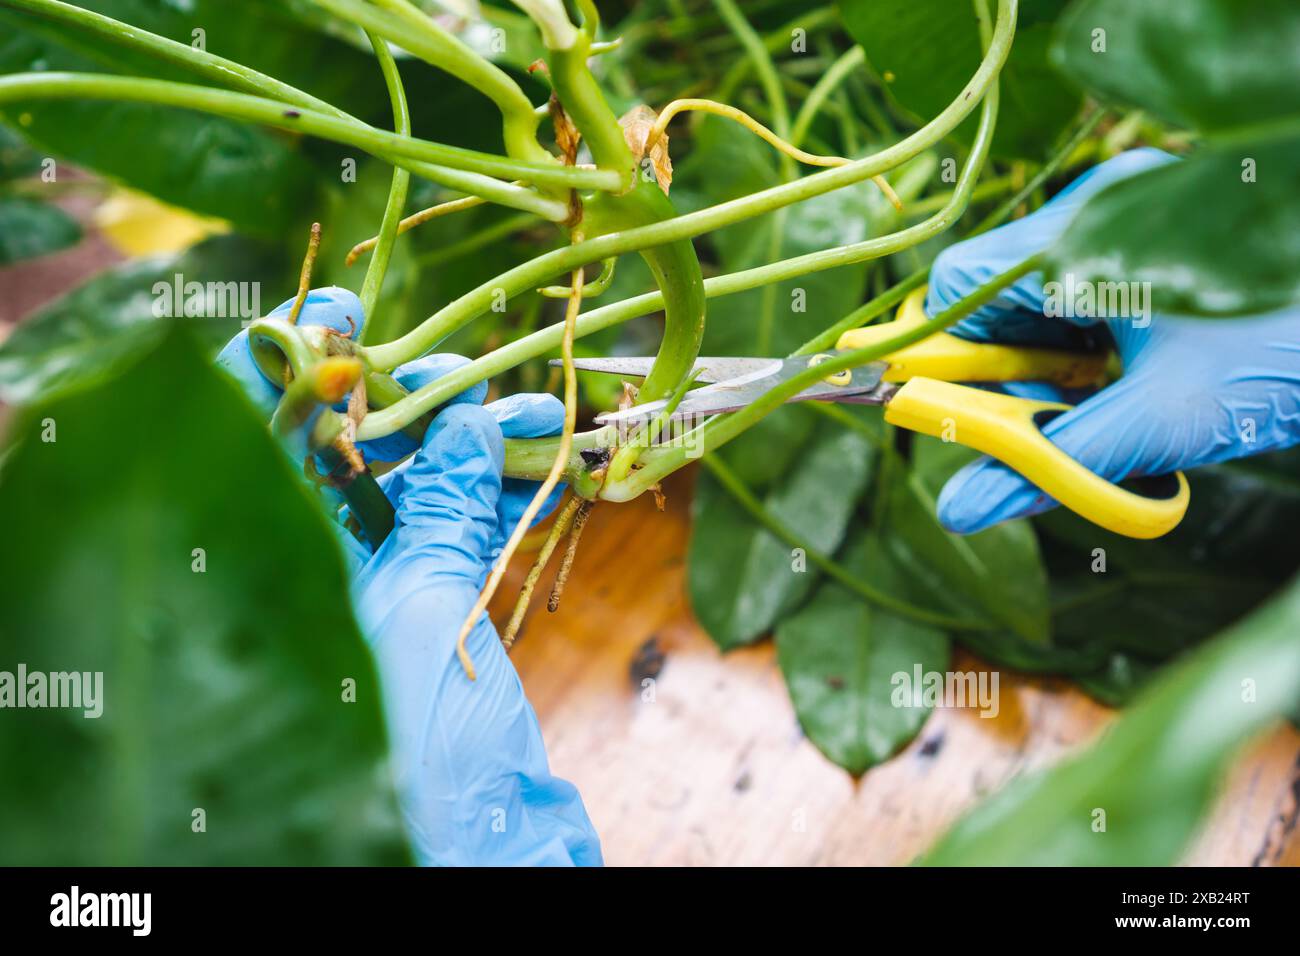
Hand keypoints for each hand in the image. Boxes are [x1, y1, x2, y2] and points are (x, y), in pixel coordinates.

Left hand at [217, 287, 602, 865]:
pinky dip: (490, 492)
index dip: (290, 364)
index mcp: (267, 567)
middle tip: (457, 360)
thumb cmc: (417, 749)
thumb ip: (446, 517)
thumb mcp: (422, 616)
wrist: (474, 849)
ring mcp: (371, 594)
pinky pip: (453, 532)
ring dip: (459, 441)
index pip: (251, 440)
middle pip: (335, 453)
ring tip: (517, 404)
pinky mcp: (431, 615)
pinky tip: (527, 452)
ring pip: (404, 489)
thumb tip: (471, 422)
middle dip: (397, 396)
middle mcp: (308, 573)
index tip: (340, 307)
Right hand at [925, 148, 1299, 534]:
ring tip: (1119, 399)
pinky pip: (1084, 289)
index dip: (953, 358)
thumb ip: (1049, 466)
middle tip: (1066, 419)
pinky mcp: (1157, 229)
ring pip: (1040, 298)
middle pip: (995, 294)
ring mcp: (1130, 212)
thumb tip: (958, 510)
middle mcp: (1098, 205)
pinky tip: (1138, 371)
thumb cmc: (1278, 356)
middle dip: (1016, 370)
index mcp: (1082, 231)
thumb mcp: (1155, 423)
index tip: (980, 415)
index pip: (956, 284)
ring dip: (1056, 364)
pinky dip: (1091, 345)